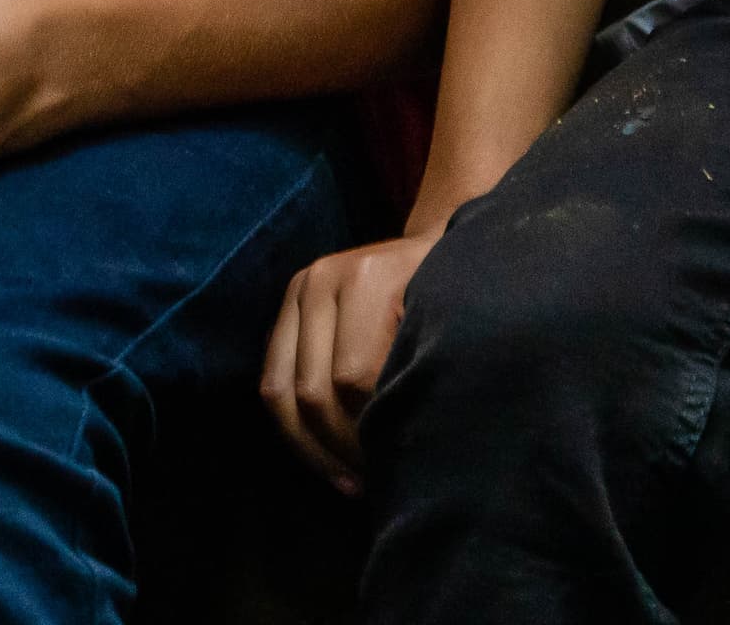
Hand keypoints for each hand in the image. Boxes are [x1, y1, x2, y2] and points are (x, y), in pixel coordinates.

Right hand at [261, 231, 433, 492]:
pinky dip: (295, 429)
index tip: (404, 466)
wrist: (441, 246)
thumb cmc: (458, 295)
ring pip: (281, 392)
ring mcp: (299, 289)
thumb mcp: (455, 325)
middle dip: (343, 449)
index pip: (354, 378)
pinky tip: (328, 461)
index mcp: (369, 277)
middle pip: (313, 390)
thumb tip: (413, 447)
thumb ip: (430, 372)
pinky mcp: (288, 304)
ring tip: (352, 483)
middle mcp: (323, 277)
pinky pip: (271, 381)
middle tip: (378, 484)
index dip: (375, 430)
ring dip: (314, 449)